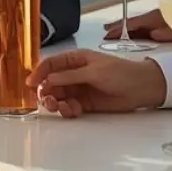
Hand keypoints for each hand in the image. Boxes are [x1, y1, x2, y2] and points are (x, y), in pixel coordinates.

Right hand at [26, 49, 166, 117]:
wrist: (141, 88)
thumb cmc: (121, 72)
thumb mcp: (94, 71)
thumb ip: (70, 76)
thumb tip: (48, 79)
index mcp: (76, 59)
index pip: (51, 64)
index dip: (39, 73)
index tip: (31, 84)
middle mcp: (74, 74)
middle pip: (51, 83)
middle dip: (46, 92)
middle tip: (48, 101)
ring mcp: (79, 89)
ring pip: (58, 96)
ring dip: (56, 103)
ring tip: (61, 108)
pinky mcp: (85, 103)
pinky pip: (68, 107)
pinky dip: (67, 110)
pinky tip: (74, 111)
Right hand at [103, 9, 171, 41]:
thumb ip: (170, 32)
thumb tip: (153, 34)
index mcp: (160, 15)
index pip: (135, 22)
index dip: (120, 28)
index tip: (107, 33)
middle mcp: (162, 15)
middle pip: (137, 22)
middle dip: (122, 27)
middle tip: (107, 34)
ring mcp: (167, 18)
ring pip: (145, 24)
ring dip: (132, 29)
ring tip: (119, 34)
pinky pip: (153, 26)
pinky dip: (143, 30)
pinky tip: (143, 35)